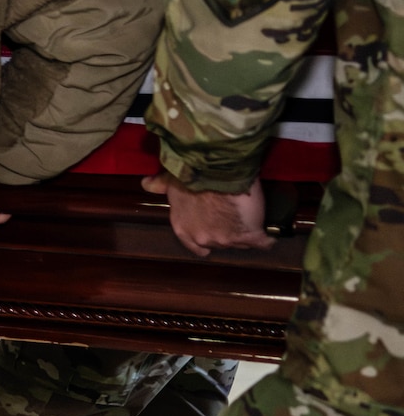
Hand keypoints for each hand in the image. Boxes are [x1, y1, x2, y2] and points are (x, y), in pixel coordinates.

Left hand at [142, 174, 273, 255]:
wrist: (220, 170)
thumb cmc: (193, 174)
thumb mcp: (171, 179)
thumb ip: (160, 184)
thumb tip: (145, 184)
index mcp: (183, 228)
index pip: (194, 245)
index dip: (204, 238)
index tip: (213, 231)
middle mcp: (203, 239)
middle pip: (219, 244)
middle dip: (226, 233)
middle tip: (233, 218)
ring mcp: (227, 241)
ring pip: (241, 244)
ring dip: (246, 234)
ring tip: (251, 218)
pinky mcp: (251, 237)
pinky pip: (263, 242)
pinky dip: (267, 235)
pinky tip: (269, 228)